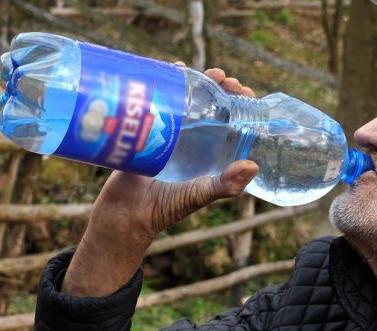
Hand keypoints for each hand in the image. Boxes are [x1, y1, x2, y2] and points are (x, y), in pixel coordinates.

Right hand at [62, 68, 258, 296]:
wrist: (123, 215)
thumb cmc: (166, 208)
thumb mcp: (199, 194)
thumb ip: (224, 185)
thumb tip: (253, 165)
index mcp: (212, 153)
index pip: (233, 122)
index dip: (241, 105)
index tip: (245, 91)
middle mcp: (194, 141)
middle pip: (211, 105)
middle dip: (219, 87)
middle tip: (222, 77)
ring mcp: (169, 134)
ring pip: (185, 100)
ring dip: (194, 81)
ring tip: (198, 71)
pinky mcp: (144, 130)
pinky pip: (156, 102)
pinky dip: (163, 84)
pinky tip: (169, 70)